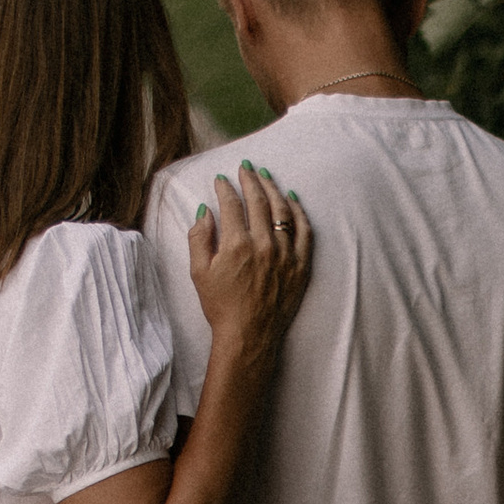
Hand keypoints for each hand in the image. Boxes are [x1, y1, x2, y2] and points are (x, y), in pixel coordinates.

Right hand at [188, 162, 312, 362]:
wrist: (249, 335)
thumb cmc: (221, 306)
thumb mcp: (199, 272)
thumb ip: (199, 238)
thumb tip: (205, 211)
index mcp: (236, 245)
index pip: (231, 204)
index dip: (225, 188)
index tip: (221, 179)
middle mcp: (263, 245)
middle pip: (258, 201)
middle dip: (250, 180)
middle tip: (245, 168)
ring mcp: (285, 254)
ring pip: (282, 210)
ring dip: (273, 189)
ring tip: (266, 176)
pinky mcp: (300, 265)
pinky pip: (304, 231)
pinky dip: (299, 212)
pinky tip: (292, 199)